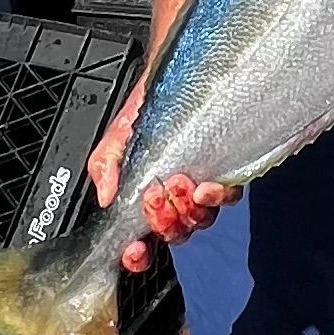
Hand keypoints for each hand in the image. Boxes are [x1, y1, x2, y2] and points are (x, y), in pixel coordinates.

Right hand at [87, 76, 242, 269]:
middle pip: (174, 235)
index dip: (138, 256)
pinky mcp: (227, 175)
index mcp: (146, 200)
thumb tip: (105, 196)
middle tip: (156, 196)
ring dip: (188, 210)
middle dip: (164, 222)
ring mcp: (202, 190)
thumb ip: (105, 164)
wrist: (179, 77)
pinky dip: (217, 198)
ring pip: (200, 221)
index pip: (142, 243)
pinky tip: (206, 186)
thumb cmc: (149, 110)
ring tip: (179, 184)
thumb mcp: (118, 135)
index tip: (134, 250)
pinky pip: (227, 199)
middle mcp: (175, 201)